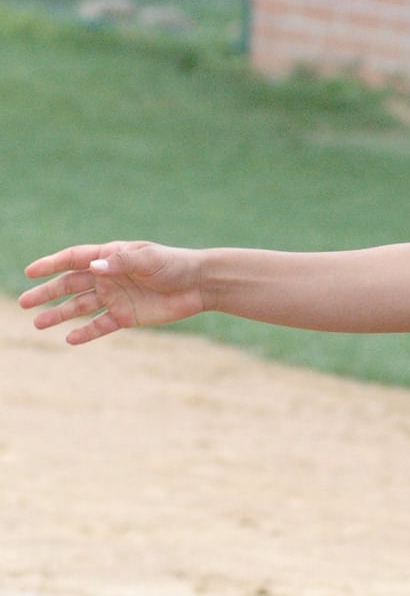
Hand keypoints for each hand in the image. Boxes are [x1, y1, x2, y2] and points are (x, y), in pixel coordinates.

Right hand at [20, 242, 206, 344]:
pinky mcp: (126, 315)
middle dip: (47, 292)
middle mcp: (109, 276)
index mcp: (111, 257)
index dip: (51, 264)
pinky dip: (85, 332)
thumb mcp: (149, 260)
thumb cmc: (175, 265)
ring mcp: (116, 297)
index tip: (30, 272)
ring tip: (38, 323)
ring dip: (59, 314)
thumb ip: (121, 262)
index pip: (74, 259)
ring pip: (80, 306)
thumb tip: (94, 265)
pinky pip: (100, 325)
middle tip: (24, 302)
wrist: (200, 285)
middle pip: (70, 284)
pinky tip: (70, 338)